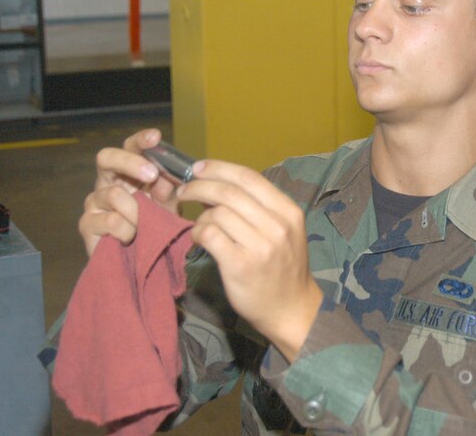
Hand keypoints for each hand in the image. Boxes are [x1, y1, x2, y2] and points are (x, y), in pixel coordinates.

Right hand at [77, 128, 179, 256]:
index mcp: (127, 173)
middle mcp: (107, 182)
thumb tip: (165, 180)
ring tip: (144, 225)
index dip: (140, 140)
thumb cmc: (153, 227)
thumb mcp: (167, 207)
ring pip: (114, 194)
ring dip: (137, 211)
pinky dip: (128, 231)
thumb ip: (167, 192)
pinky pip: (111, 221)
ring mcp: (94, 202)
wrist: (139, 262)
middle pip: (106, 157)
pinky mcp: (86, 224)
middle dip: (131, 163)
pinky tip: (131, 238)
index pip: (129, 148)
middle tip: (152, 175)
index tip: (155, 137)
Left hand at [177, 159, 323, 362]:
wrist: (291, 309)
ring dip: (199, 215)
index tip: (199, 168)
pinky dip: (198, 232)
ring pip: (217, 213)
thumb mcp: (285, 231)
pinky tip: (199, 239)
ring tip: (199, 225)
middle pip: (229, 192)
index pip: (249, 177)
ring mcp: (260, 246)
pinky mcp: (240, 265)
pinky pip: (209, 235)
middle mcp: (277, 225)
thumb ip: (260, 207)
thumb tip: (219, 184)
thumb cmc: (283, 267)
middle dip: (199, 186)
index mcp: (288, 211)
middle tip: (184, 190)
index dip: (219, 168)